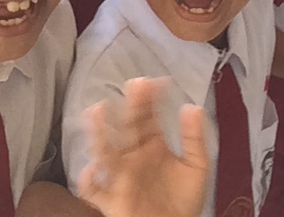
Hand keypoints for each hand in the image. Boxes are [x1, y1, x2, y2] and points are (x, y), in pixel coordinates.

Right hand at [77, 77, 208, 216]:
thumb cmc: (183, 202)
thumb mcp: (196, 167)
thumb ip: (194, 139)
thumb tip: (193, 107)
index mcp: (152, 146)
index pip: (147, 117)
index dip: (149, 99)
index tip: (153, 81)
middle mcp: (133, 157)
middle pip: (127, 128)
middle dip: (129, 107)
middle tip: (133, 86)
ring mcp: (121, 177)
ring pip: (105, 152)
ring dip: (100, 132)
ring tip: (98, 110)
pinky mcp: (112, 200)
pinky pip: (93, 191)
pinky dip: (88, 181)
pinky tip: (91, 169)